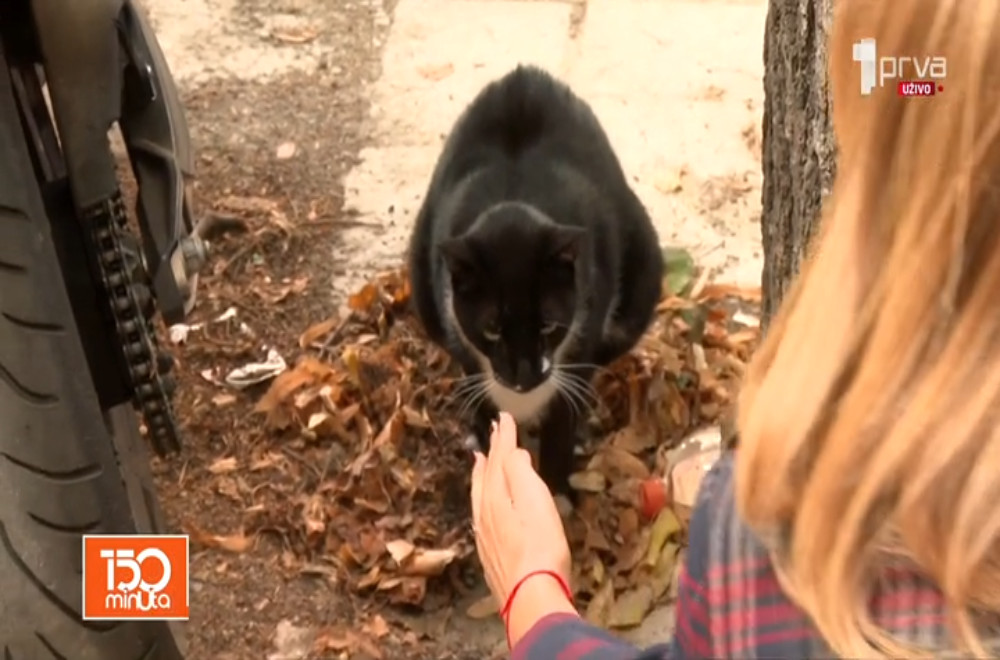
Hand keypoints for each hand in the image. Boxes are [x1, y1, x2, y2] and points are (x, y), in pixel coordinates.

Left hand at [469, 413, 574, 626]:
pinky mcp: (490, 553)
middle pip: (487, 474)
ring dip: (482, 473)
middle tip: (492, 432)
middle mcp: (485, 512)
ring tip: (480, 460)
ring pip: (479, 494)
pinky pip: (480, 514)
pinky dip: (482, 498)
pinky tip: (483, 504)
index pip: (500, 458)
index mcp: (497, 496)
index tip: (504, 417)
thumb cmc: (540, 547)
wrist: (531, 596)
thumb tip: (513, 453)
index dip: (504, 437)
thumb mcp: (536, 501)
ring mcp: (485, 534)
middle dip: (491, 451)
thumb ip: (521, 473)